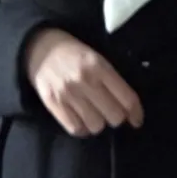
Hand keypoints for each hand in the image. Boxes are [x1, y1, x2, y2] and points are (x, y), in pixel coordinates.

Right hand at [23, 26, 144, 135]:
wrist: (39, 48)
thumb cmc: (73, 53)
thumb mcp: (96, 57)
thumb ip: (111, 78)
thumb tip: (129, 106)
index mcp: (99, 66)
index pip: (126, 98)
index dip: (135, 113)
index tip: (136, 120)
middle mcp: (85, 81)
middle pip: (114, 116)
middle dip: (116, 117)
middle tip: (111, 113)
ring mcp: (68, 94)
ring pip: (96, 125)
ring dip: (98, 123)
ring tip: (93, 114)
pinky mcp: (54, 105)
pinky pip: (76, 129)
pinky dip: (82, 128)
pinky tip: (81, 120)